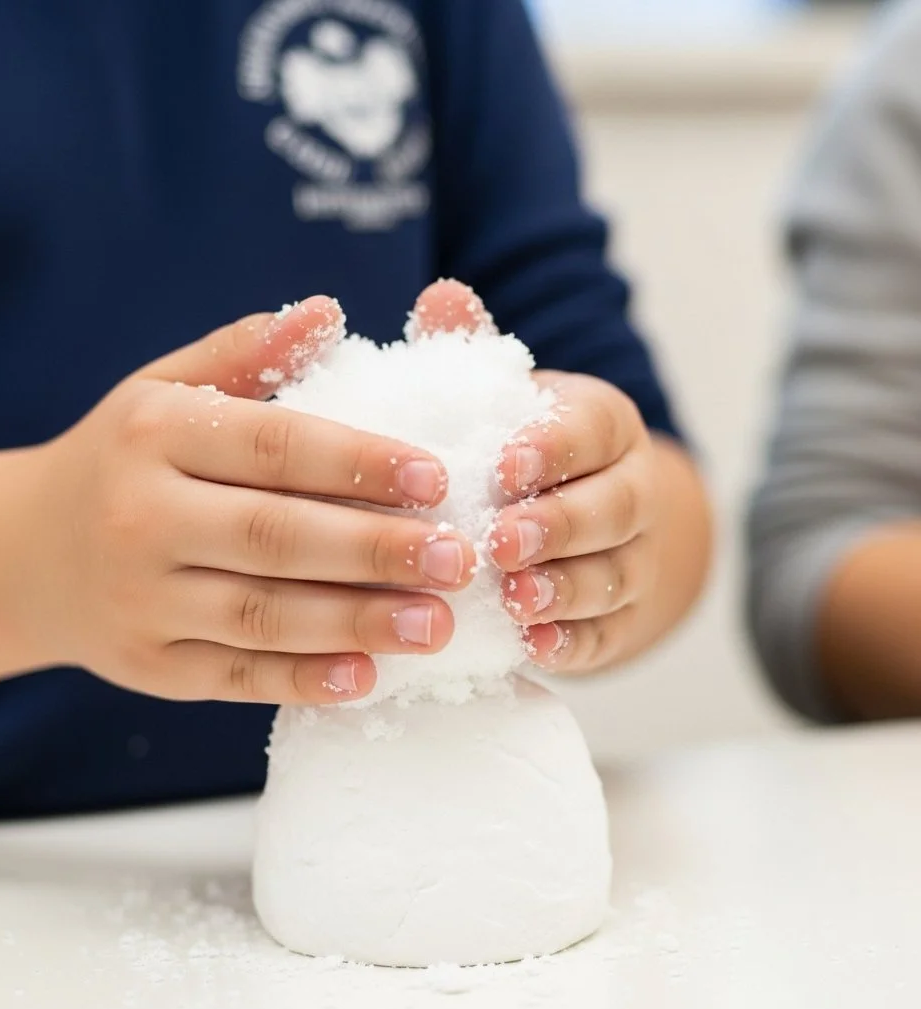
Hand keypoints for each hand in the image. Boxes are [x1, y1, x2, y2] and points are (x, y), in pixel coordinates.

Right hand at [16, 295, 479, 705]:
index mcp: (154, 434)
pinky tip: (369, 677)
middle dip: (375, 549)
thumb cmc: (124, 460)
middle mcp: (140, 518)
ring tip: (438, 624)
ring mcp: (140, 601)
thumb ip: (244, 354)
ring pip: (261, 616)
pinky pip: (235, 678)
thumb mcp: (163, 392)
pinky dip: (304, 681)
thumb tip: (328, 311)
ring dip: (357, 623)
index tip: (438, 478)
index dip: (359, 461)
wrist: (28, 554)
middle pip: (274, 536)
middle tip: (459, 559)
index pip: (272, 445)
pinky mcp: (148, 667)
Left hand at [491, 370, 659, 673]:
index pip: (592, 430)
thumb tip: (442, 296)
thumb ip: (472, 352)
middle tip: (501, 542)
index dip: (553, 449)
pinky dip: (572, 642)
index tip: (502, 467)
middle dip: (560, 526)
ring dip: (565, 589)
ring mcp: (632, 557)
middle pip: (614, 507)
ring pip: (615, 575)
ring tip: (515, 600)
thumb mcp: (500, 398)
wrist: (575, 518)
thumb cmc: (518, 449)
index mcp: (603, 426)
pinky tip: (534, 646)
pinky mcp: (619, 617)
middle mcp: (631, 489)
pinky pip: (607, 634)